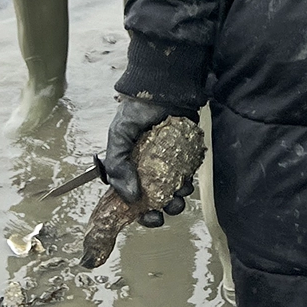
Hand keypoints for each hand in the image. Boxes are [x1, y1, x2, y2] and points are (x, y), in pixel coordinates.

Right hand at [101, 96, 198, 220]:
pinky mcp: (184, 154)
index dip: (141, 214)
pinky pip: (187, 175)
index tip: (152, 218)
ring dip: (178, 197)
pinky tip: (188, 178)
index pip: (132, 199)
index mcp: (129, 167)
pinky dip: (188, 181)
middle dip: (165, 208)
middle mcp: (147, 168)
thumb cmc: (138, 109)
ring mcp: (167, 162)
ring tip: (181, 192)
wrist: (165, 87)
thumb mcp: (119, 135)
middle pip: (156, 199)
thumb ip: (118, 165)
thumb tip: (131, 198)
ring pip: (173, 190)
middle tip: (171, 207)